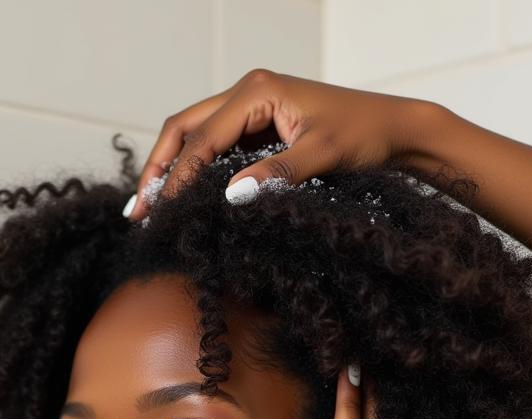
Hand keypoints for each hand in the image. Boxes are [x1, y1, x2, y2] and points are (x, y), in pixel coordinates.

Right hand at [125, 68, 438, 220]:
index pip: (201, 139)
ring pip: (193, 136)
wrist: (394, 128)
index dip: (176, 177)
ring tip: (150, 208)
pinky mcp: (257, 124)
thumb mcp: (323, 156)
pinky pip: (213, 145)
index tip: (160, 213)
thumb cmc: (364, 136)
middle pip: (183, 128)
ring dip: (170, 169)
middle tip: (138, 213)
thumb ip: (278, 173)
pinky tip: (182, 197)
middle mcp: (247, 92)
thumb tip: (231, 195)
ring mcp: (250, 106)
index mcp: (257, 91)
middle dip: (158, 169)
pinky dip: (193, 170)